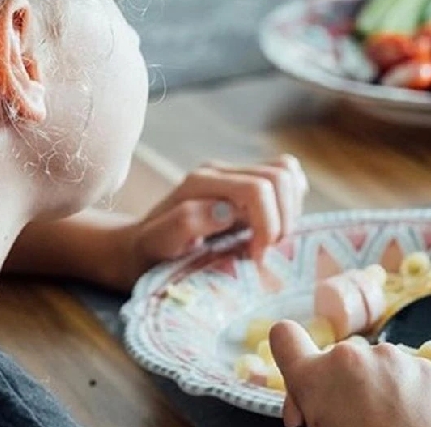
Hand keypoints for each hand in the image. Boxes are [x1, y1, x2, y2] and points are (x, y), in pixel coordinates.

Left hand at [118, 155, 307, 283]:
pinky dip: (291, 204)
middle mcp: (221, 171)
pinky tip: (273, 228)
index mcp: (202, 182)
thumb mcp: (157, 243)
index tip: (257, 257)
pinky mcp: (247, 185)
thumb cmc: (148, 251)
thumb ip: (186, 222)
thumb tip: (227, 210)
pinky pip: (287, 180)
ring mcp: (236, 175)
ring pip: (288, 173)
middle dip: (282, 219)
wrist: (139, 247)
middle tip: (265, 251)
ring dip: (290, 211)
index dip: (268, 224)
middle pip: (279, 176)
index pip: (257, 188)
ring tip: (270, 241)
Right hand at [269, 321, 430, 426]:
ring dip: (375, 389)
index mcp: (316, 377)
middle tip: (351, 424)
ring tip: (386, 426)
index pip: (284, 337)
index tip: (302, 374)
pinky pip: (406, 373)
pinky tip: (409, 421)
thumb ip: (307, 408)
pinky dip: (405, 394)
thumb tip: (313, 402)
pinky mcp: (427, 368)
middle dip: (340, 389)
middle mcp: (352, 355)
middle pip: (336, 363)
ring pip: (374, 367)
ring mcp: (394, 358)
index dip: (289, 352)